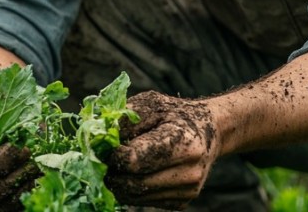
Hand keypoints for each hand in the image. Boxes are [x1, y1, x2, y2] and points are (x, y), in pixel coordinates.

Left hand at [105, 91, 220, 210]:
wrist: (210, 132)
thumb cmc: (175, 114)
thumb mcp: (151, 105)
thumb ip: (125, 119)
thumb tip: (98, 136)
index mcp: (183, 143)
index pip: (135, 160)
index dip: (113, 155)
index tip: (105, 146)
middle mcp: (189, 171)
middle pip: (134, 182)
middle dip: (111, 173)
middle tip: (100, 160)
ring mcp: (187, 190)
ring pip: (135, 197)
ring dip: (118, 183)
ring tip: (113, 165)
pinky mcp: (181, 202)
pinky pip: (143, 202)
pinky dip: (130, 190)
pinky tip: (130, 173)